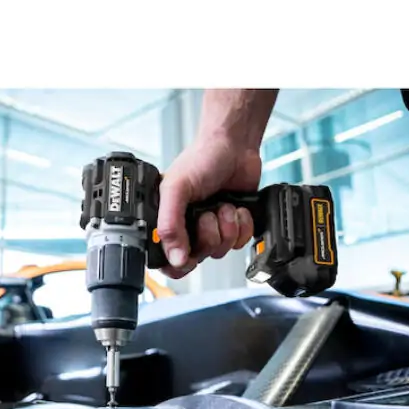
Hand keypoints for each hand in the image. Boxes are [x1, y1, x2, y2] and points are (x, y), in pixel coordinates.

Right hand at [157, 133, 261, 278]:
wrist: (235, 146)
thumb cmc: (202, 159)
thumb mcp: (175, 189)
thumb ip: (169, 225)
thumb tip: (174, 258)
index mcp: (167, 221)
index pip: (165, 259)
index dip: (177, 262)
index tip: (187, 254)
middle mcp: (187, 228)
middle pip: (196, 258)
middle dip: (207, 237)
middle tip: (206, 215)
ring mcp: (211, 228)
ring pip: (219, 251)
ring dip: (226, 228)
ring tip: (222, 205)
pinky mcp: (232, 226)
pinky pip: (239, 243)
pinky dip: (242, 226)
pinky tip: (236, 208)